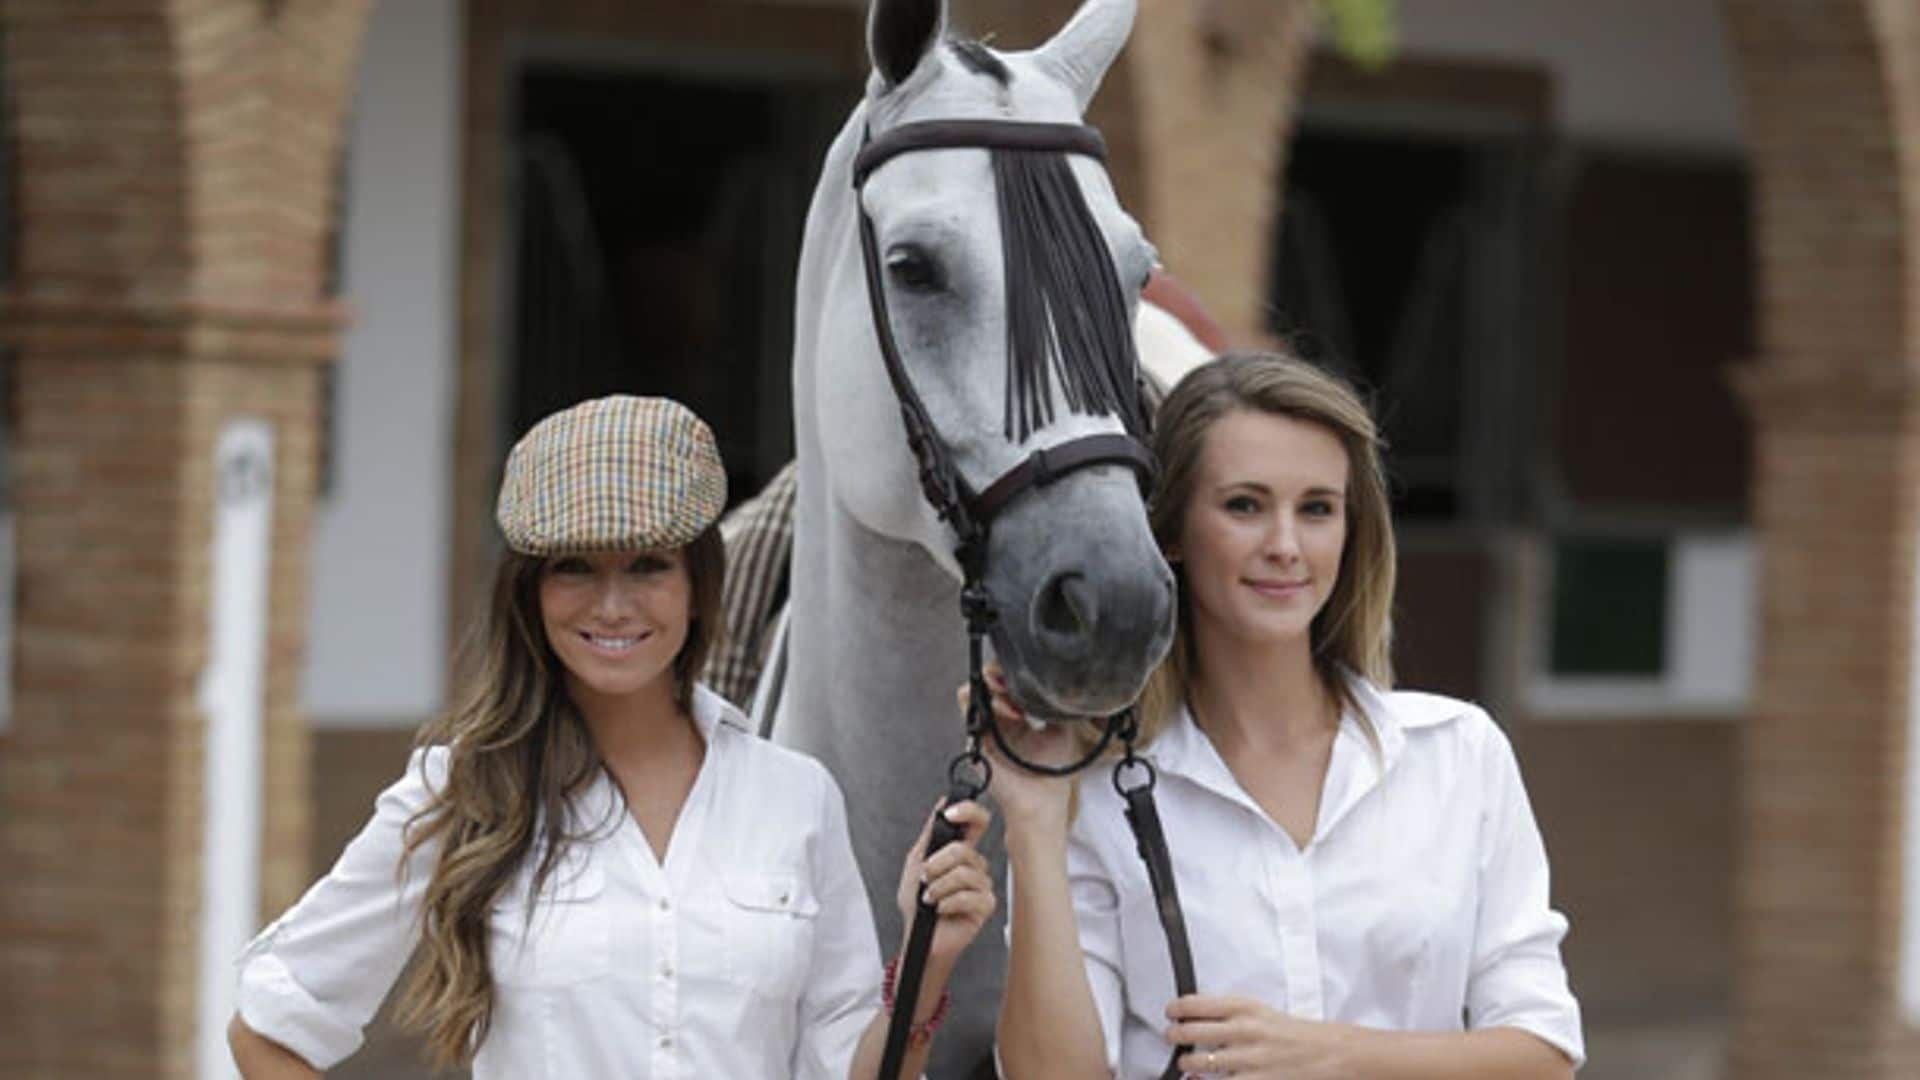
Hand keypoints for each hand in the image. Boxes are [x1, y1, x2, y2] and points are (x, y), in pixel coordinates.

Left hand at [895, 799, 995, 966]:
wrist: (918, 936)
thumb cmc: (917, 904)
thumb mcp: (916, 862)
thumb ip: (930, 835)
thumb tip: (941, 804)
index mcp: (960, 852)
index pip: (977, 822)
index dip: (969, 811)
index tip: (949, 813)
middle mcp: (974, 866)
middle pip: (963, 850)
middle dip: (936, 865)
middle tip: (924, 877)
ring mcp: (981, 885)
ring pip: (964, 874)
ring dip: (938, 887)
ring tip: (930, 897)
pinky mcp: (985, 906)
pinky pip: (969, 896)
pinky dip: (947, 902)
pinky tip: (941, 908)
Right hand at [961, 664, 1079, 833]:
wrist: (1041, 801)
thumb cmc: (1053, 773)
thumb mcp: (1061, 729)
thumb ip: (1053, 706)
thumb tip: (1055, 683)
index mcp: (1017, 717)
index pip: (1006, 683)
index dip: (1012, 674)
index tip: (1027, 675)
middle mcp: (999, 720)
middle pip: (988, 682)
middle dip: (1000, 674)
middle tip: (1015, 681)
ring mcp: (987, 728)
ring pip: (975, 691)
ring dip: (993, 686)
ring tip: (1012, 697)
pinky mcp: (978, 738)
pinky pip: (970, 709)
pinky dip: (987, 702)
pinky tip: (1011, 712)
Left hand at [1165, 995, 1352, 1078]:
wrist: (1328, 1053)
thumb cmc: (1292, 1033)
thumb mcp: (1260, 1011)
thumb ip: (1228, 1014)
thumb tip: (1193, 1018)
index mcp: (1244, 1008)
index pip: (1195, 1004)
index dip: (1176, 1009)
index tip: (1170, 1013)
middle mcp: (1244, 1031)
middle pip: (1189, 1032)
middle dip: (1174, 1036)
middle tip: (1172, 1038)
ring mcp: (1248, 1059)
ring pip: (1198, 1062)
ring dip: (1186, 1064)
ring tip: (1187, 1064)